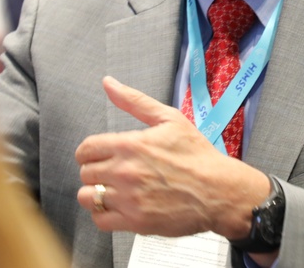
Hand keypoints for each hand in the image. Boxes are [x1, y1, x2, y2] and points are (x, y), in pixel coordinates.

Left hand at [76, 76, 270, 238]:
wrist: (218, 190)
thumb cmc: (197, 155)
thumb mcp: (169, 118)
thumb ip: (134, 101)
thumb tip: (108, 82)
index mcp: (130, 144)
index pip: (86, 149)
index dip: (90, 152)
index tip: (100, 156)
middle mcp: (124, 171)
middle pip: (85, 173)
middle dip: (96, 171)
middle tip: (112, 173)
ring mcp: (128, 198)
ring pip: (88, 197)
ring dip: (96, 194)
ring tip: (112, 191)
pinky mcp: (135, 222)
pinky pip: (100, 221)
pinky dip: (104, 215)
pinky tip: (117, 208)